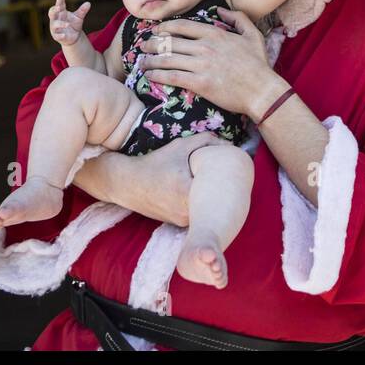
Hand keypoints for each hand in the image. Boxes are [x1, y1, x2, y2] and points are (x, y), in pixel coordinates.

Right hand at [48, 0, 89, 46]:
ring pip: (54, 25)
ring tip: (68, 24)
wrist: (74, 36)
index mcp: (61, 12)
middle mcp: (56, 19)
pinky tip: (64, 35)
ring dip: (60, 24)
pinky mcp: (57, 36)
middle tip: (59, 7)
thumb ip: (82, 11)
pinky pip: (57, 36)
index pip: (59, 4)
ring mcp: (55, 28)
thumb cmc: (74, 24)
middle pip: (52, 13)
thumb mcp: (79, 17)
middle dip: (54, 10)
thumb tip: (88, 3)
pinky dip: (60, 35)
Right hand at [95, 133, 223, 226]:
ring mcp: (183, 221)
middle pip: (215, 202)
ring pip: (207, 211)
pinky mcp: (178, 224)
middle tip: (234, 180)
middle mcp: (186, 212)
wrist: (127, 184)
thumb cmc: (154, 163)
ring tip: (219, 187)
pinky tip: (204, 196)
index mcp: (187, 192)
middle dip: (223, 191)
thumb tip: (229, 144)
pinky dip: (202, 206)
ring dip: (212, 200)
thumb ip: (207, 140)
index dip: (230, 180)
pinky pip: (198, 215)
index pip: (219, 188)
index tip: (237, 173)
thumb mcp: (180, 146)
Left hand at [139, 8, 288, 117]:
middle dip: (153, 44)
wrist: (262, 91)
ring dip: (151, 61)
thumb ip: (238, 18)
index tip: (156, 31)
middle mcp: (205, 47)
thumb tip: (220, 10)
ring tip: (142, 63)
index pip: (182, 26)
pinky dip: (158, 75)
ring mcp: (201, 65)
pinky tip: (150, 76)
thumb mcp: (253, 35)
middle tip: (144, 47)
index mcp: (215, 34)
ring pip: (167, 59)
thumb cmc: (259, 65)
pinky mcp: (199, 83)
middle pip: (170, 42)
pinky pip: (172, 77)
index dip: (165, 27)